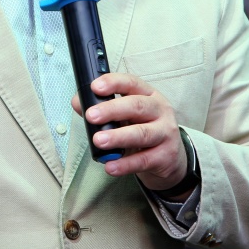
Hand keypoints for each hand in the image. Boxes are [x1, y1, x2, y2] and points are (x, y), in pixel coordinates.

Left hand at [71, 73, 186, 192]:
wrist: (169, 157)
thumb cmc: (142, 127)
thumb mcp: (125, 114)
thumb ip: (102, 107)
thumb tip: (78, 102)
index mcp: (148, 94)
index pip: (131, 83)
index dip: (113, 83)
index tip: (95, 87)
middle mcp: (159, 110)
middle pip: (137, 106)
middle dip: (112, 110)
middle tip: (91, 116)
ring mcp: (165, 132)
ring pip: (141, 133)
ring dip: (118, 137)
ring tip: (98, 141)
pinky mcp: (165, 156)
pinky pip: (143, 160)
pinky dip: (125, 164)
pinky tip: (110, 166)